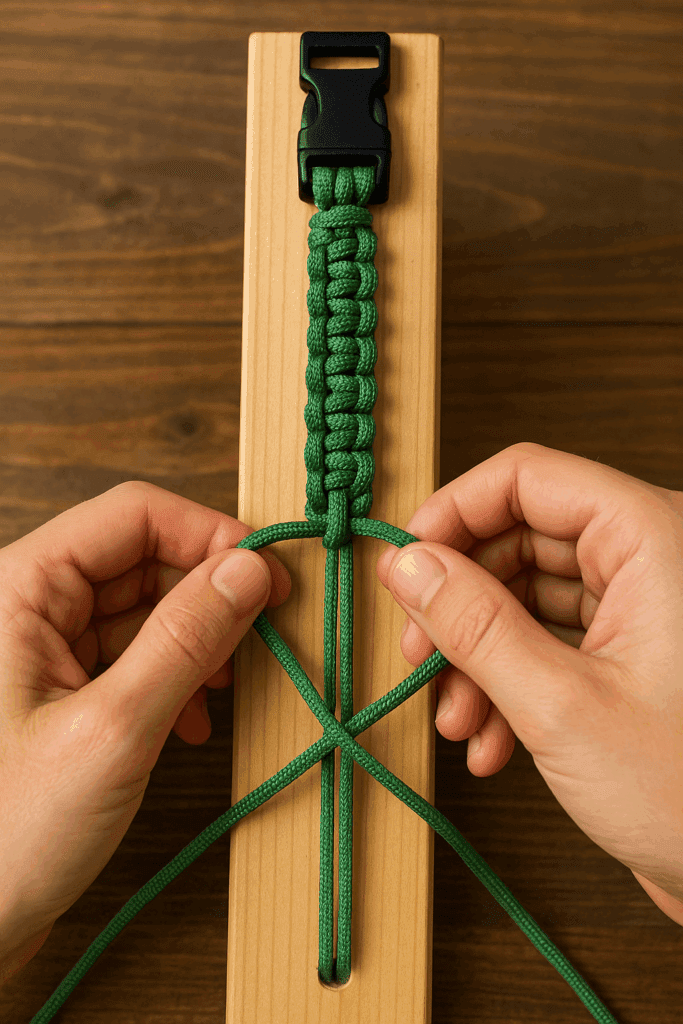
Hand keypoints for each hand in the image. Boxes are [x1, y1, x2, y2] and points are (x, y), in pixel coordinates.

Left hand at [0, 481, 290, 980]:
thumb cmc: (10, 835)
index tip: (267, 576)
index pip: (132, 516)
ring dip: (195, 639)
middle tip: (263, 632)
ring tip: (225, 686)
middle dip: (206, 593)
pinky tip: (193, 719)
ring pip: (143, 606)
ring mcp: (43, 648)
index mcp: (19, 588)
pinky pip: (131, 653)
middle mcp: (28, 605)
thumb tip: (249, 569)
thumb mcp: (114, 729)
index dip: (208, 535)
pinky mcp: (60, 689)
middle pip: (141, 558)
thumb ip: (185, 640)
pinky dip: (174, 675)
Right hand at [376, 442, 682, 927]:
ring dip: (477, 657)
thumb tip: (408, 565)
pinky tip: (490, 743)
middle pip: (517, 539)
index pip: (527, 478)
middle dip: (459, 604)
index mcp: (651, 538)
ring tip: (455, 720)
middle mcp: (647, 561)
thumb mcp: (561, 706)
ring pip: (524, 596)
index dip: (453, 513)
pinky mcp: (628, 656)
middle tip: (418, 655)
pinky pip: (547, 641)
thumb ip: (475, 625)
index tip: (405, 564)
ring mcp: (638, 609)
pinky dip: (508, 685)